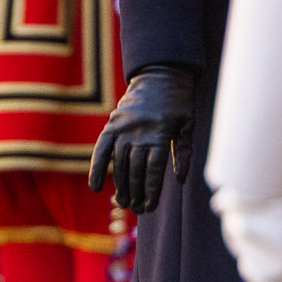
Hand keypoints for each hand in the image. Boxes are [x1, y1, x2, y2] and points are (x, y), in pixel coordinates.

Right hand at [88, 65, 197, 216]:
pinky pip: (101, 149)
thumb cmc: (178, 102)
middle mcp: (139, 132)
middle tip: (136, 209)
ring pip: (118, 164)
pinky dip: (96, 168)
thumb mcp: (187, 125)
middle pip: (134, 170)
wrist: (160, 73)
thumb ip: (183, 152)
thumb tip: (179, 180)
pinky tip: (95, 187)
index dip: (151, 191)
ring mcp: (123, 128)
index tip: (150, 206)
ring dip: (120, 185)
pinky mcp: (112, 123)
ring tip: (122, 202)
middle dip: (135, 193)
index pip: (153, 170)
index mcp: (160, 134)